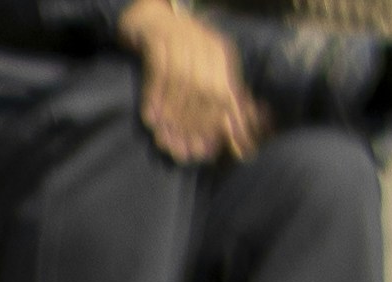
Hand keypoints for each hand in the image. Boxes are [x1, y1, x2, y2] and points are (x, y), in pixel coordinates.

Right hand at [124, 0, 264, 158]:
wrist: (151, 19)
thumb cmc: (179, 57)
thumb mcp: (205, 77)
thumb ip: (224, 108)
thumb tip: (242, 147)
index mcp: (221, 56)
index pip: (224, 96)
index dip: (215, 126)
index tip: (204, 152)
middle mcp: (205, 44)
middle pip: (204, 91)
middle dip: (192, 124)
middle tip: (180, 149)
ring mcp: (182, 38)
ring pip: (180, 83)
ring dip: (171, 115)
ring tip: (163, 138)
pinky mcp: (158, 36)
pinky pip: (159, 71)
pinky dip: (154, 96)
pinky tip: (150, 118)